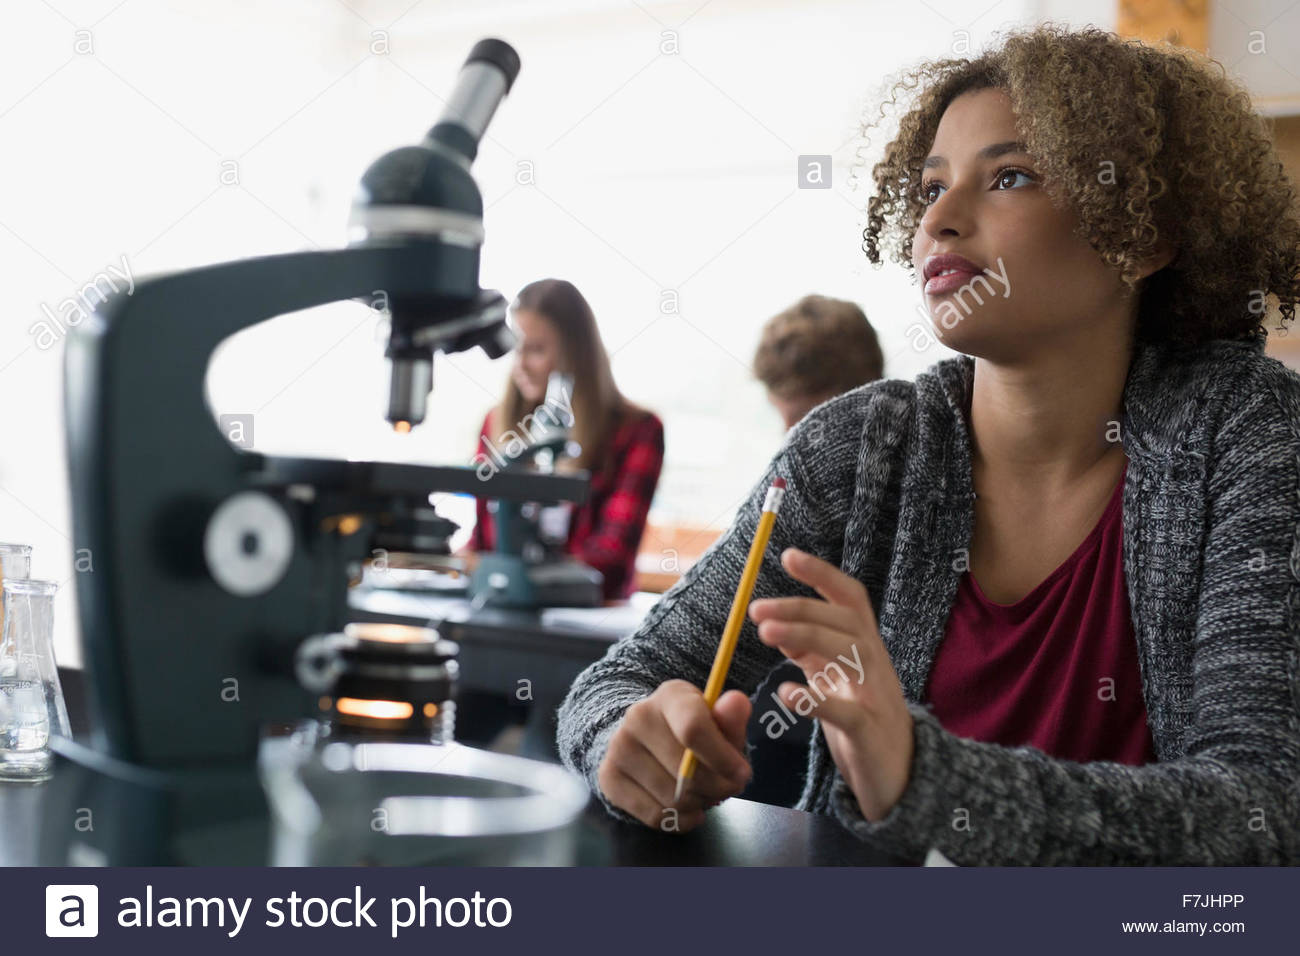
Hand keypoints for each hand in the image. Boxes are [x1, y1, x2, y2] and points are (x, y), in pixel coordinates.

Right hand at [597, 679, 752, 831]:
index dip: (722, 759)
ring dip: (699, 804)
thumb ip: (732, 718)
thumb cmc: (694, 732)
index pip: (693, 729)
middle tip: (727, 787)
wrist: (648, 739)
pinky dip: (679, 820)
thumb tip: (738, 702)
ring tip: (704, 793)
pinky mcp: (608, 776)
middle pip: (686, 771)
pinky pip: (654, 815)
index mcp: (671, 695)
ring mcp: (618, 747)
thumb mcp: (718, 722)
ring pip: (672, 798)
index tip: (741, 774)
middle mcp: (638, 716)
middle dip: (717, 787)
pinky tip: (687, 808)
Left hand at [749, 548, 913, 821]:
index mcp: (865, 646)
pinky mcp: (868, 733)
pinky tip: (786, 693)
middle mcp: (875, 664)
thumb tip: (780, 626)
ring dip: (806, 637)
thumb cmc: (865, 721)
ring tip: (765, 633)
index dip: (822, 574)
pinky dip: (815, 701)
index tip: (788, 555)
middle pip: (845, 621)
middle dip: (800, 608)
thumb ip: (813, 653)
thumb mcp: (837, 679)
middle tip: (756, 608)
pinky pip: (845, 712)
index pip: (850, 598)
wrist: (905, 778)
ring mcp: (875, 697)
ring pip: (849, 654)